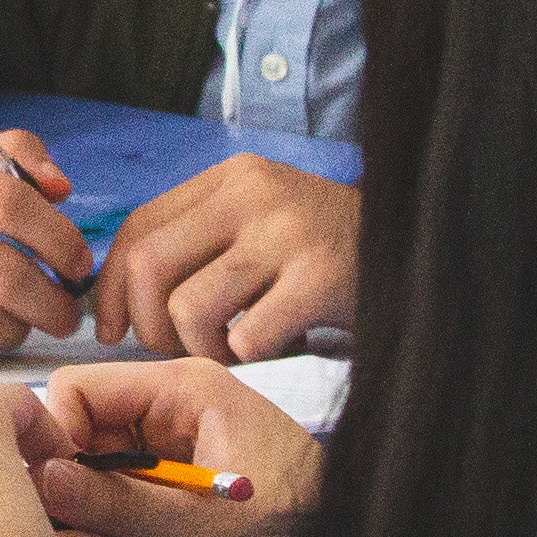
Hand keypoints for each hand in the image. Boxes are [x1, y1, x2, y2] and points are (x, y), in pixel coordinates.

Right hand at [22, 360, 322, 536]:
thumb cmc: (294, 524)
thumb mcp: (198, 521)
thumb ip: (118, 503)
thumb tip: (43, 483)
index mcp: (183, 386)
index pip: (78, 387)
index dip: (58, 438)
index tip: (59, 494)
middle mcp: (176, 399)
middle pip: (86, 422)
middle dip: (77, 475)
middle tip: (83, 530)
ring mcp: (180, 431)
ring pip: (102, 456)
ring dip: (100, 501)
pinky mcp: (185, 464)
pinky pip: (129, 479)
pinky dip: (124, 513)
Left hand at [99, 156, 360, 357]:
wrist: (425, 257)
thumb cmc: (327, 259)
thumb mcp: (259, 228)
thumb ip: (196, 245)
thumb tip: (113, 297)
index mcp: (233, 178)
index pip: (139, 228)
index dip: (111, 288)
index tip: (111, 329)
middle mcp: (256, 193)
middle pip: (150, 266)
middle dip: (149, 326)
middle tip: (179, 348)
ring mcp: (290, 232)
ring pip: (190, 307)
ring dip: (202, 348)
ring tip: (235, 347)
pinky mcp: (321, 276)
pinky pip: (246, 337)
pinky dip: (250, 358)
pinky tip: (275, 348)